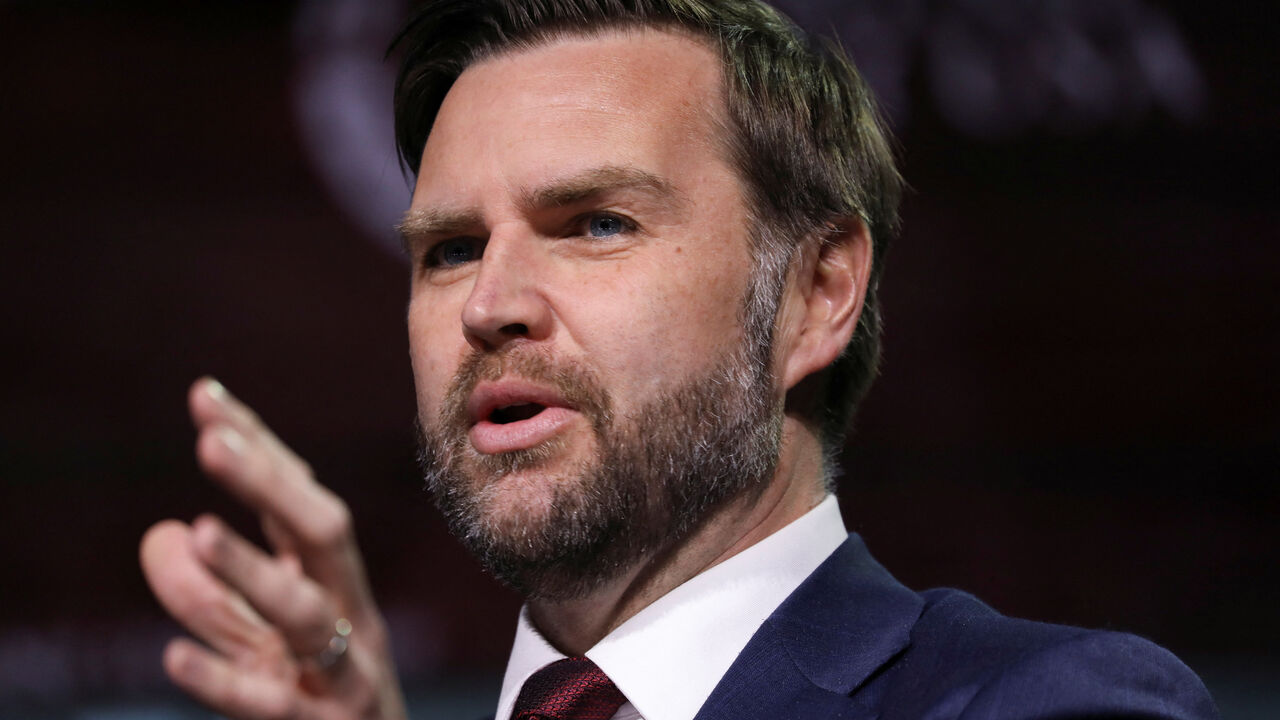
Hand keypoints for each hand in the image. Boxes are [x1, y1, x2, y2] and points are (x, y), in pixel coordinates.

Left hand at [140, 378, 407, 719]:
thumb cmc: (318, 696)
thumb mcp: (261, 639)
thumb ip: (213, 593)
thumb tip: (165, 531)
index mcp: (336, 579)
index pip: (298, 499)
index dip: (258, 447)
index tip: (205, 396)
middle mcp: (349, 610)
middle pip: (323, 533)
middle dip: (270, 485)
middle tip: (210, 441)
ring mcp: (342, 670)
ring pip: (304, 613)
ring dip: (253, 572)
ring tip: (201, 535)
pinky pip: (272, 703)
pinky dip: (225, 681)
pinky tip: (174, 658)